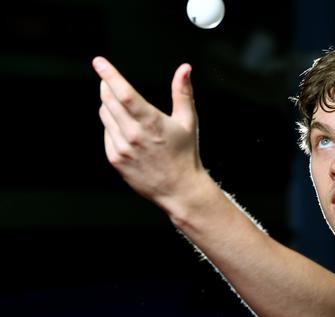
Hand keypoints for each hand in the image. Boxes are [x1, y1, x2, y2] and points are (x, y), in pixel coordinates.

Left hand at [93, 56, 204, 204]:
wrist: (179, 188)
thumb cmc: (185, 154)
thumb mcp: (188, 121)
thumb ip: (183, 92)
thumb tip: (184, 68)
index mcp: (152, 122)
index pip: (124, 93)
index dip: (110, 75)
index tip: (99, 62)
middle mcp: (134, 134)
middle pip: (109, 101)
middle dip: (107, 86)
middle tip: (109, 81)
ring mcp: (122, 148)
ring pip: (105, 115)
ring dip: (109, 105)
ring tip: (124, 109)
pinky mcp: (115, 158)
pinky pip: (106, 133)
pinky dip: (112, 125)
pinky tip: (127, 130)